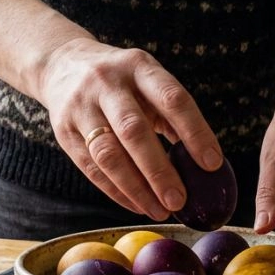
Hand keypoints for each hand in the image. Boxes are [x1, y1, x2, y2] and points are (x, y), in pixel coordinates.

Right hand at [38, 37, 223, 219]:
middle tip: (180, 200)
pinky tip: (137, 205)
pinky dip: (116, 191)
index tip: (212, 164)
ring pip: (108, 153)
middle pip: (134, 131)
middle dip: (159, 171)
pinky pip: (91, 168)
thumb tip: (202, 161)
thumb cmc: (121, 81)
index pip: (172, 99)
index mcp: (139, 66)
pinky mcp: (64, 131)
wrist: (61, 65)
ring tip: (159, 210)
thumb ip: (171, 114)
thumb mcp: (147, 81)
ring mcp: (81, 106)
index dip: (195, 132)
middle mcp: (107, 83)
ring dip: (136, 188)